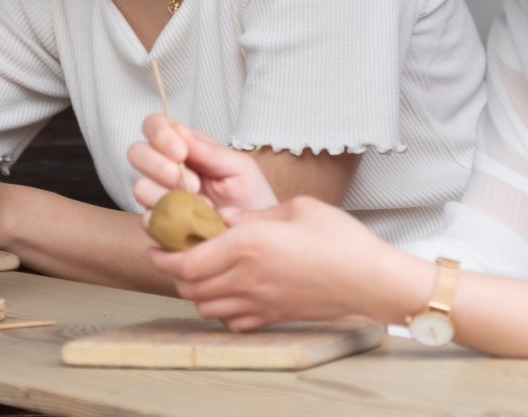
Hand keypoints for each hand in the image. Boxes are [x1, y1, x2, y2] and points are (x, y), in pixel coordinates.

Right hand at [129, 114, 276, 217]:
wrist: (259, 238)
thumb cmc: (251, 198)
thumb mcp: (238, 168)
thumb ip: (208, 150)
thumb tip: (178, 130)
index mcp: (184, 146)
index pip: (154, 125)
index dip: (160, 134)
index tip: (181, 152)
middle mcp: (166, 168)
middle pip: (136, 152)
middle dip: (160, 166)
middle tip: (192, 184)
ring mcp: (160, 197)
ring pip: (139, 186)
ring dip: (166, 195)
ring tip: (200, 206)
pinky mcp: (161, 226)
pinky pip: (147, 220)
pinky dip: (168, 221)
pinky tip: (190, 224)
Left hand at [147, 195, 401, 330]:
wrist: (373, 280)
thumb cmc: (340, 239)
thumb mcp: (295, 208)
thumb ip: (253, 211)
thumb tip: (225, 215)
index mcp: (247, 245)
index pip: (187, 261)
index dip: (163, 255)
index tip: (155, 242)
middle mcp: (247, 278)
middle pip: (190, 287)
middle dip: (172, 271)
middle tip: (170, 252)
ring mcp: (260, 303)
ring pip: (206, 306)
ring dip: (193, 289)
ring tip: (196, 268)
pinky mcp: (274, 317)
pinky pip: (232, 320)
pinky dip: (219, 308)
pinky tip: (226, 289)